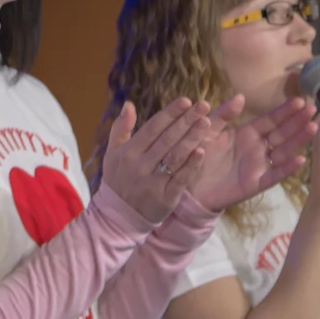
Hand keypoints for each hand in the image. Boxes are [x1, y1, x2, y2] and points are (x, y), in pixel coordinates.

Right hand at [100, 98, 214, 223]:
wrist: (118, 217)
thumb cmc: (118, 179)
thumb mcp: (112, 153)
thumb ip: (121, 128)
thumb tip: (129, 104)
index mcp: (128, 153)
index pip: (152, 128)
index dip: (170, 114)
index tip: (186, 101)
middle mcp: (140, 166)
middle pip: (166, 140)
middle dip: (186, 121)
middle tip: (204, 105)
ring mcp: (152, 183)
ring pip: (175, 157)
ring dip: (192, 138)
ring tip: (207, 122)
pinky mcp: (165, 199)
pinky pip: (180, 179)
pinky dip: (191, 166)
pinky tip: (202, 151)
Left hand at [187, 95, 317, 211]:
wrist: (188, 185)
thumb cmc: (198, 155)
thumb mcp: (208, 130)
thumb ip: (222, 114)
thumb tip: (240, 96)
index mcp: (248, 133)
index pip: (271, 120)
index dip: (285, 111)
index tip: (300, 100)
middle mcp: (257, 148)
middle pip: (282, 133)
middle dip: (297, 121)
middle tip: (313, 109)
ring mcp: (258, 166)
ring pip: (283, 151)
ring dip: (298, 140)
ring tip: (313, 127)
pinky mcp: (255, 184)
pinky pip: (274, 175)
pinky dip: (287, 168)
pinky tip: (301, 160)